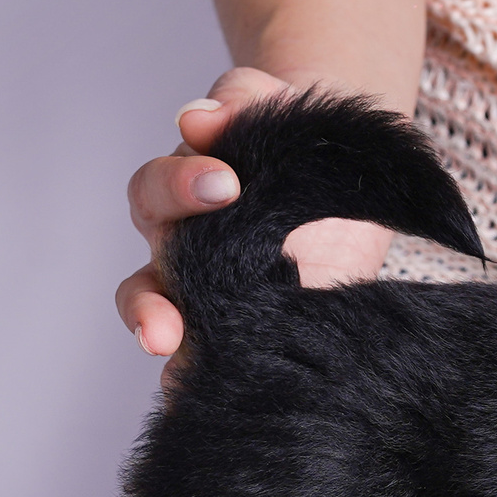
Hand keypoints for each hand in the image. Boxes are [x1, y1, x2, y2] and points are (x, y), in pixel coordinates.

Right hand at [116, 67, 396, 358]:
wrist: (349, 172)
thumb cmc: (297, 135)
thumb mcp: (276, 104)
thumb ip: (240, 100)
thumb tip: (201, 119)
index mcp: (180, 192)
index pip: (156, 191)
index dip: (180, 186)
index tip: (227, 182)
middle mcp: (183, 252)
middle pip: (146, 280)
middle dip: (149, 304)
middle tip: (166, 323)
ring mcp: (212, 298)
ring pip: (168, 329)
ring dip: (166, 353)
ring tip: (173, 368)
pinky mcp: (247, 331)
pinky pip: (209, 362)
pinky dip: (197, 381)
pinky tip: (204, 396)